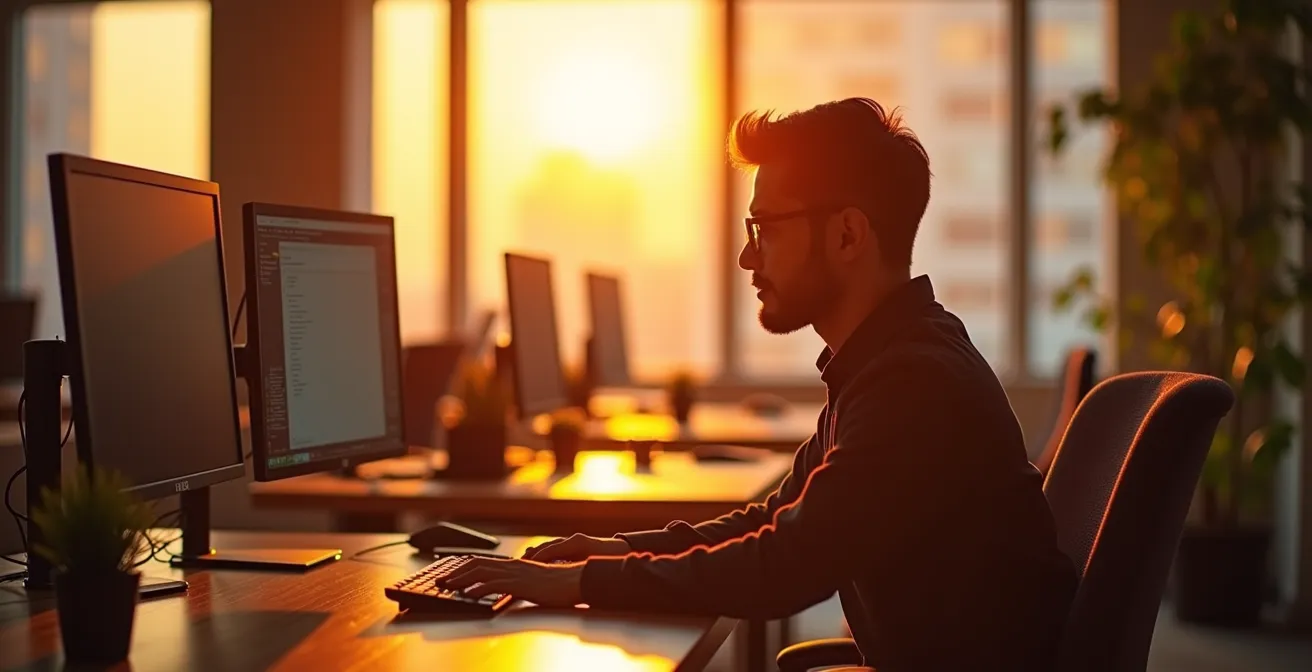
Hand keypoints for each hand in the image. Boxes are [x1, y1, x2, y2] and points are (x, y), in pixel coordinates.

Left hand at [443, 557, 584, 607]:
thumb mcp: (534, 582)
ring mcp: (514, 574)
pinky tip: (469, 594)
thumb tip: (508, 588)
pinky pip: (494, 584)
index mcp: (514, 565)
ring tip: (447, 587)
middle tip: (441, 581)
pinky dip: (479, 588)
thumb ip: (519, 582)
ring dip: (461, 579)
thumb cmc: (558, 585)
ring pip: (481, 572)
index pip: (483, 562)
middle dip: (456, 572)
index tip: (451, 574)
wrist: (575, 580)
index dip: (465, 567)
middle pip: (477, 565)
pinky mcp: (519, 584)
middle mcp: (511, 565)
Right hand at [522, 533, 629, 561]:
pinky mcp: (573, 547)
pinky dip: (545, 554)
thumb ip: (581, 568)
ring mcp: (572, 542)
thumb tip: (566, 574)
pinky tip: (538, 561)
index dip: (539, 557)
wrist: (621, 550)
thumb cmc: (610, 558)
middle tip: (519, 563)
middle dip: (533, 554)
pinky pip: (556, 549)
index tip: (526, 564)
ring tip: (524, 560)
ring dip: (537, 553)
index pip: (552, 549)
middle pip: (548, 546)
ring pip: (550, 547)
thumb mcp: (595, 563)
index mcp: (577, 542)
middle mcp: (573, 540)